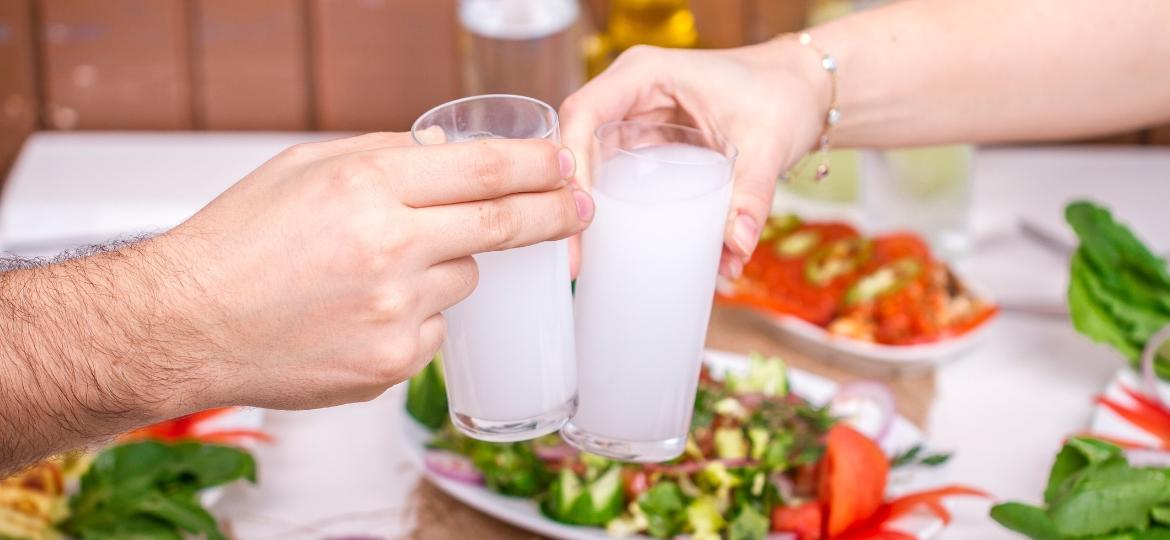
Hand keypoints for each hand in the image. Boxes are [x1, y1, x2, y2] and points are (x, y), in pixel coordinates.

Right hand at [161, 132, 591, 410]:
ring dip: (446, 267)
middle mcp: (388, 248)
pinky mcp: (391, 363)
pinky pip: (435, 330)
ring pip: (463, 279)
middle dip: (550, 212)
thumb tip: (449, 153)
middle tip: (577, 206)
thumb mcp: (303, 168)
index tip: (564, 164)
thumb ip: (383, 153)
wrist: (186, 325)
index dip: (535, 166)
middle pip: (499, 225)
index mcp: (365, 187)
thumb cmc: (236, 241)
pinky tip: (361, 313)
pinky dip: (416, 316)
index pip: (481, 169)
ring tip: (379, 271)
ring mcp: (394, 312)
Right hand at [560, 40, 828, 277]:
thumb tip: (737, 245)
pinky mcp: (647, 145)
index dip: (572, 160)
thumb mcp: (767, 142)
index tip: (581, 210)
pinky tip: (609, 248)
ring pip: (590, 163)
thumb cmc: (783, 95)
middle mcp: (632, 93)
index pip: (586, 111)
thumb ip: (752, 193)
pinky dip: (611, 210)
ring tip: (584, 262)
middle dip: (570, 197)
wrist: (803, 92)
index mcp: (647, 74)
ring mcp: (636, 120)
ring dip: (585, 209)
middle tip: (574, 256)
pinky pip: (614, 177)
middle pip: (578, 142)